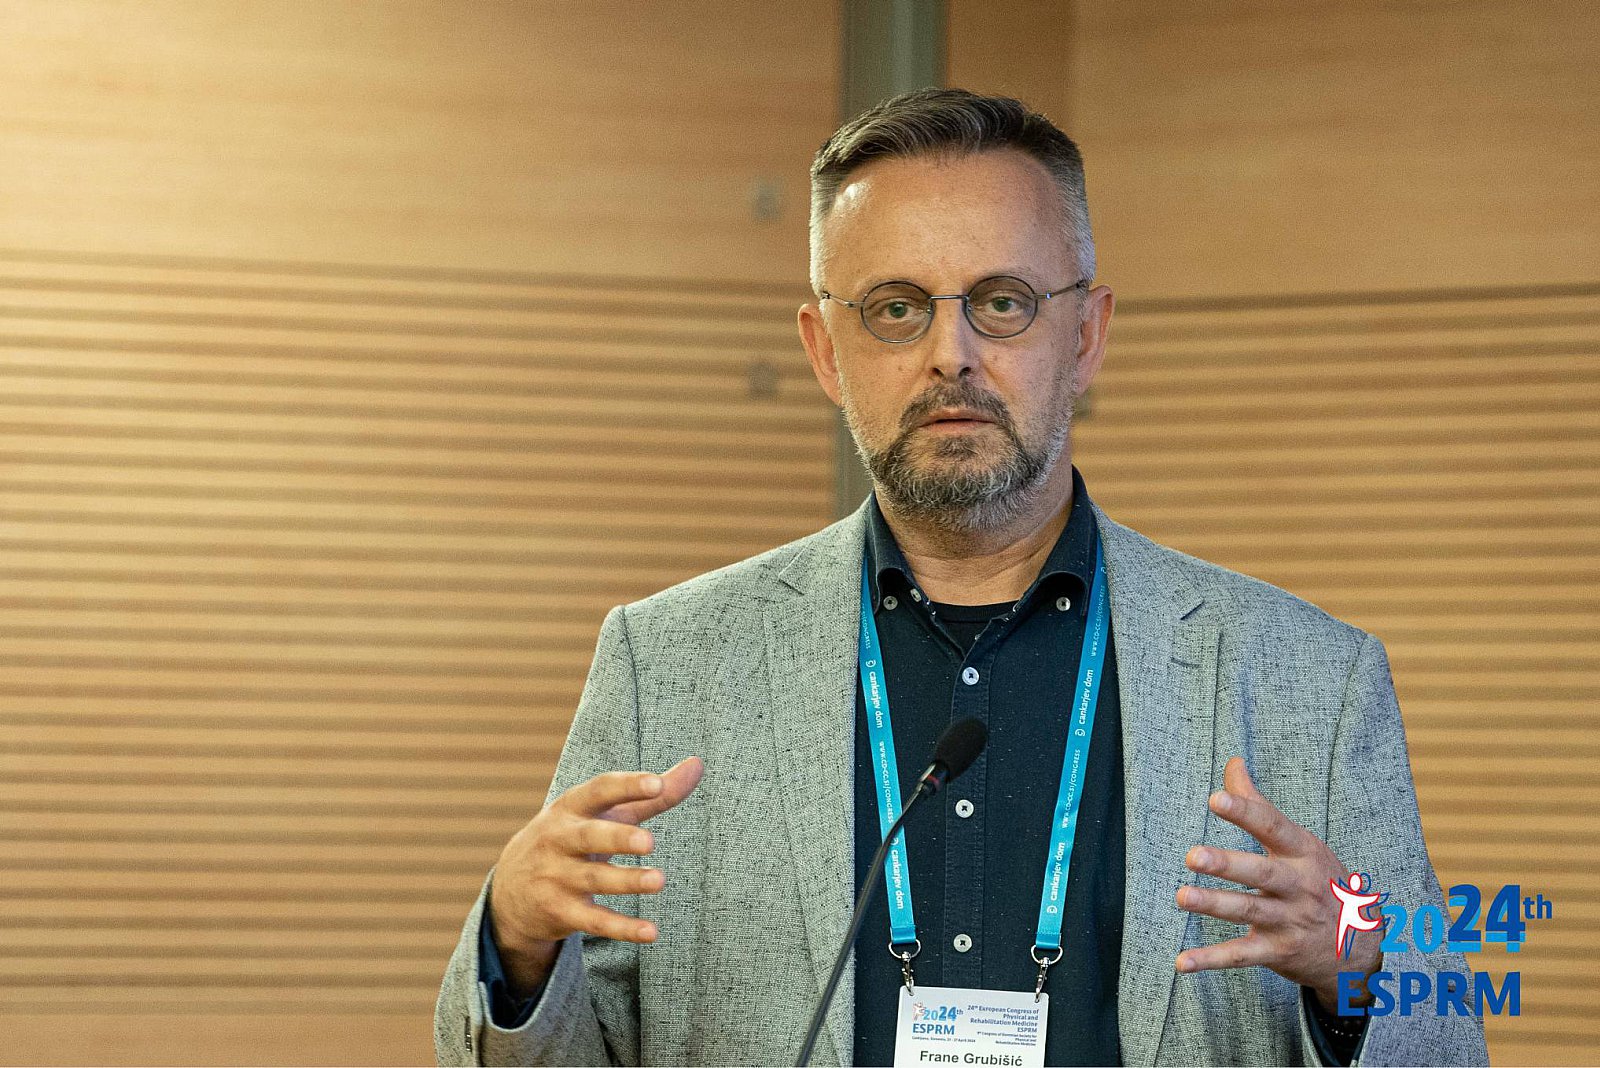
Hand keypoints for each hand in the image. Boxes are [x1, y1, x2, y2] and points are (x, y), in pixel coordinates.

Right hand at [488, 757, 704, 995]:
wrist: (510, 890)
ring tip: (658, 881)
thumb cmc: (574, 838)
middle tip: (649, 842)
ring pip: (593, 880)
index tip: (656, 783)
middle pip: (588, 836)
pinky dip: (621, 928)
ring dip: (626, 882)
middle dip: (617, 837)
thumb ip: (651, 795)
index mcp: (571, 808)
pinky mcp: (560, 912)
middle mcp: (559, 839)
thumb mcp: (604, 813)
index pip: (599, 791)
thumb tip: (698, 764)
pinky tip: (650, 932)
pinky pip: (593, 921)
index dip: (627, 786)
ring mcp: (556, 877)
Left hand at [1174, 756, 1381, 1011]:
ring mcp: (1290, 920)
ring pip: (1250, 911)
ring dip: (1214, 905)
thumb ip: (1259, 806)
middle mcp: (1299, 885)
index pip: (1273, 827)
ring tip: (1182, 896)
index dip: (1246, 812)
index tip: (1216, 798)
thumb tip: (1233, 763)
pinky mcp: (1280, 951)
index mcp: (1302, 853)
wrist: (1361, 947)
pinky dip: (1212, 960)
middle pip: (1261, 872)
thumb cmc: (1320, 882)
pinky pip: (1242, 956)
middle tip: (1192, 855)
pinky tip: (1183, 962)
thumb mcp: (1300, 843)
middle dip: (1227, 864)